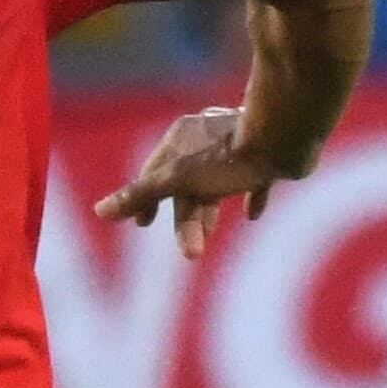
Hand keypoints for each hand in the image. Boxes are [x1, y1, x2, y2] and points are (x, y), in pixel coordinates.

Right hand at [92, 106, 286, 259]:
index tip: (143, 224)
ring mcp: (237, 144)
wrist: (286, 136)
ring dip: (210, 212)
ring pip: (216, 183)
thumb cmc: (228, 158)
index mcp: (181, 137)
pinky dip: (249, 196)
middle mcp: (206, 137)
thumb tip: (100, 212)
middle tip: (189, 251)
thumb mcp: (178, 180)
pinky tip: (252, 214)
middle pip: (187, 183)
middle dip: (186, 218)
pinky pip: (253, 178)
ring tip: (209, 241)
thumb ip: (141, 194)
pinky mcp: (267, 153)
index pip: (154, 172)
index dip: (146, 200)